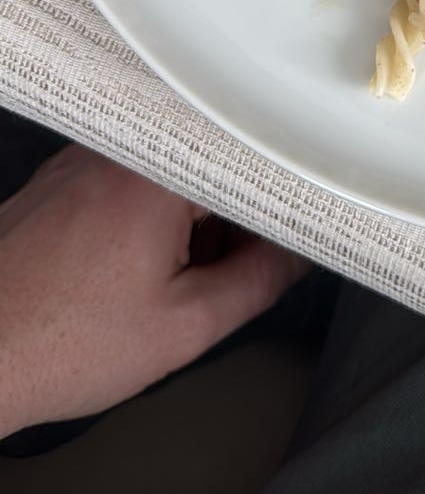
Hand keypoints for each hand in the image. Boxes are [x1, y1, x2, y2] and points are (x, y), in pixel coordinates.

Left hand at [0, 144, 308, 435]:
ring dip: (191, 218)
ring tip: (170, 283)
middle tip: (229, 276)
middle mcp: (121, 149)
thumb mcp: (184, 326)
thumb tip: (296, 256)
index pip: (253, 164)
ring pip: (173, 173)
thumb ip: (258, 282)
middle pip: (212, 164)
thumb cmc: (60, 344)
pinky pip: (132, 180)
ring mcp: (86, 158)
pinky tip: (133, 272)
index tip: (293, 239)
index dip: (281, 205)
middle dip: (233, 218)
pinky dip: (150, 217)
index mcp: (158, 172)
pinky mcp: (62, 177)